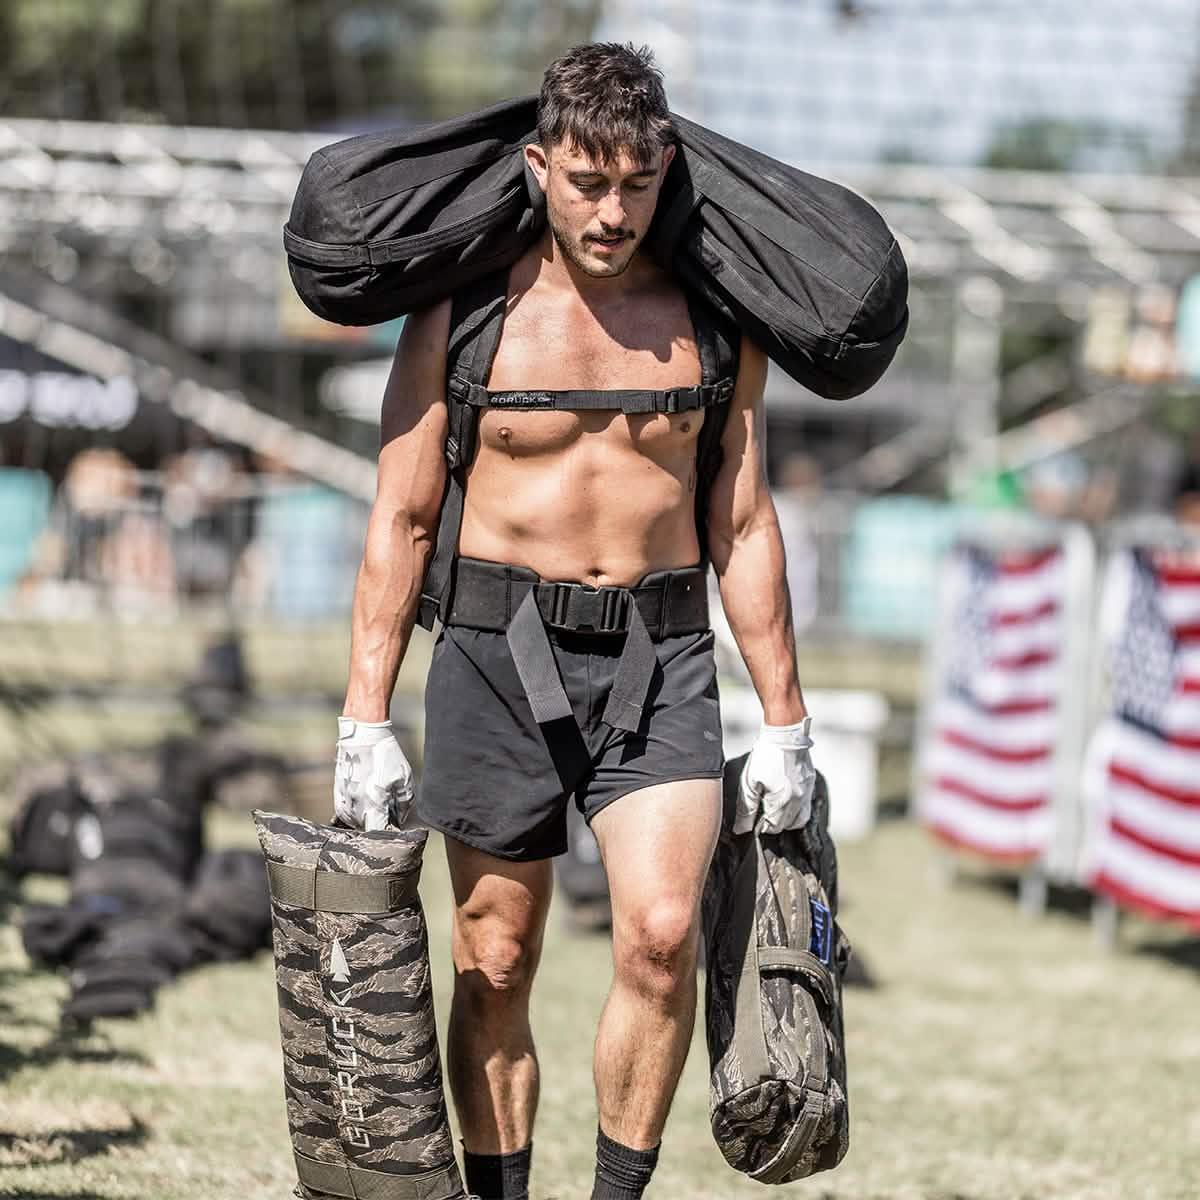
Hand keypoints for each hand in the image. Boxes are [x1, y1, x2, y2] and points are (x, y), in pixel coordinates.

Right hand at [333, 717, 414, 830]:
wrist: (362, 736)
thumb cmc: (386, 755)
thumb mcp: (404, 778)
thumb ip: (404, 802)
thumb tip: (400, 818)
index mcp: (373, 803)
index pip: (378, 832)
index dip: (388, 833)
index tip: (395, 828)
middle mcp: (356, 805)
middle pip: (366, 829)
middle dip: (379, 825)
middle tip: (390, 816)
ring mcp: (344, 800)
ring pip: (354, 823)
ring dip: (366, 820)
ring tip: (377, 807)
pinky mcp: (337, 793)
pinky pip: (344, 813)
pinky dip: (354, 814)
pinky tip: (364, 805)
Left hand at [735, 717, 816, 834]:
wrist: (785, 732)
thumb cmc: (766, 755)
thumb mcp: (749, 782)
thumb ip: (746, 809)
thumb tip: (741, 829)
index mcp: (782, 802)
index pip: (772, 828)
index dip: (760, 825)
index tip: (754, 817)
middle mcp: (798, 800)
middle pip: (786, 825)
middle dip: (772, 821)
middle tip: (761, 809)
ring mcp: (807, 792)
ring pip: (799, 818)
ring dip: (786, 817)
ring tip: (774, 807)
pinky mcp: (811, 782)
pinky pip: (806, 804)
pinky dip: (796, 807)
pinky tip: (786, 798)